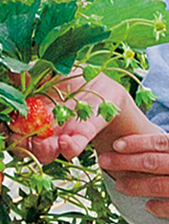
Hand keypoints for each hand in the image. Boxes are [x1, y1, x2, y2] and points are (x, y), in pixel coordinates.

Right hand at [5, 70, 123, 163]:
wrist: (103, 84)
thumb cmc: (74, 77)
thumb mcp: (54, 71)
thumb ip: (34, 73)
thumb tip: (13, 70)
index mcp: (30, 112)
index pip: (11, 125)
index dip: (6, 127)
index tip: (5, 123)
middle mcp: (42, 129)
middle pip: (22, 145)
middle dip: (18, 145)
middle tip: (17, 138)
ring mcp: (61, 135)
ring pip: (43, 153)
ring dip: (39, 151)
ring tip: (42, 144)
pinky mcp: (82, 137)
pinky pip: (72, 149)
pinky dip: (68, 148)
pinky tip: (65, 141)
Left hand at [98, 132, 168, 222]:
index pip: (161, 142)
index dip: (136, 143)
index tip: (119, 144)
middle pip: (151, 163)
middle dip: (123, 162)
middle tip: (104, 161)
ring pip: (155, 187)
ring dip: (132, 185)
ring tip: (117, 183)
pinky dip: (155, 206)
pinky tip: (147, 203)